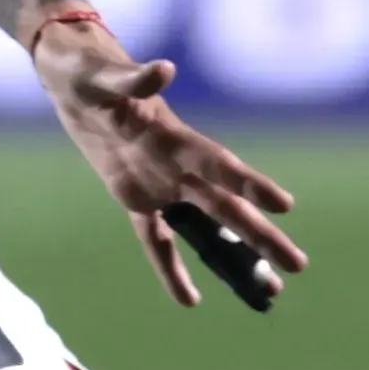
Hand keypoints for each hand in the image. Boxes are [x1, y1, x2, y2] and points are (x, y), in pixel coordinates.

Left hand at [32, 20, 308, 308]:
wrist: (70, 75)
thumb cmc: (88, 69)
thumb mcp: (103, 75)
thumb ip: (133, 79)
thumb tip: (163, 70)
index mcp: (174, 136)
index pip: (219, 164)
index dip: (249, 184)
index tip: (284, 205)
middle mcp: (176, 164)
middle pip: (226, 205)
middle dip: (260, 235)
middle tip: (298, 265)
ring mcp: (159, 182)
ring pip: (204, 227)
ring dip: (233, 256)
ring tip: (270, 289)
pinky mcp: (133, 196)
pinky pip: (155, 238)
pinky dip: (170, 268)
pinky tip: (191, 300)